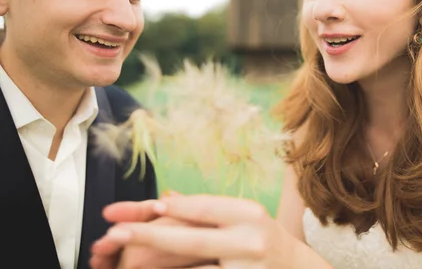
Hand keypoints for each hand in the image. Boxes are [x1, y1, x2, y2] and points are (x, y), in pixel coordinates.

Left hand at [101, 195, 302, 268]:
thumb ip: (207, 210)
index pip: (203, 208)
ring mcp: (247, 268)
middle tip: (116, 232)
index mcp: (249, 213)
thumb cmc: (265, 240)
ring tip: (128, 263)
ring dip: (157, 266)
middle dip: (150, 235)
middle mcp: (249, 239)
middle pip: (192, 239)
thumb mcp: (244, 218)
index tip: (140, 208)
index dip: (169, 209)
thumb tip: (166, 200)